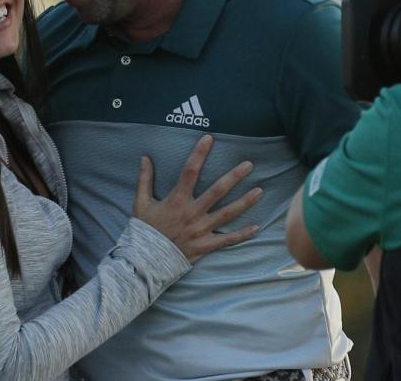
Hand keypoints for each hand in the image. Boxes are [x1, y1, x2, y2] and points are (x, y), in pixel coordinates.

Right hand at [133, 135, 262, 262]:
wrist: (146, 261)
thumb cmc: (145, 231)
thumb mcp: (141, 203)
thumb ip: (144, 180)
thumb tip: (145, 158)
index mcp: (177, 200)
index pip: (190, 171)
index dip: (199, 153)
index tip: (209, 139)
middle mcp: (192, 213)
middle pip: (217, 191)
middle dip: (234, 176)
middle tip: (249, 164)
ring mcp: (201, 229)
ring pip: (227, 213)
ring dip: (245, 202)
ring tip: (260, 191)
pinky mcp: (205, 245)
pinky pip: (227, 240)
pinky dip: (242, 235)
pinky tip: (257, 227)